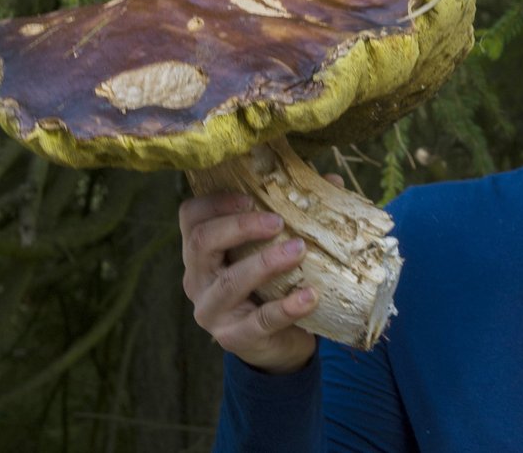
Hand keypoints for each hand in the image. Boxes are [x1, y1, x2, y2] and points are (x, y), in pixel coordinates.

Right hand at [179, 192, 319, 373]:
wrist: (278, 343)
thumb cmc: (273, 285)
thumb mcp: (275, 248)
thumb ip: (294, 214)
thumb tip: (331, 179)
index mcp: (202, 251)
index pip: (191, 217)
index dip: (216, 202)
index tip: (251, 198)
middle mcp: (197, 279)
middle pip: (201, 242)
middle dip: (240, 227)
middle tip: (278, 222)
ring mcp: (212, 311)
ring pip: (229, 282)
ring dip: (265, 263)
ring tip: (298, 250)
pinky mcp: (234, 337)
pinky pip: (261, 320)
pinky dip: (287, 307)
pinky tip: (310, 295)